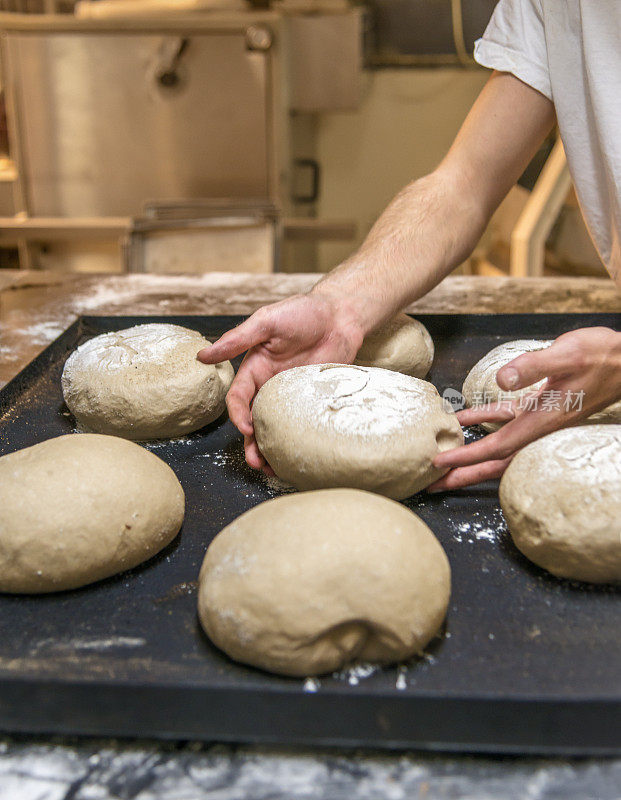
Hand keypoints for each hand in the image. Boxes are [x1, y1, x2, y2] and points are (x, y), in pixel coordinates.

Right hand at [197, 290, 364, 471]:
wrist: (341, 315)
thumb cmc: (302, 312)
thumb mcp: (266, 321)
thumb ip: (237, 339)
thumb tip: (202, 355)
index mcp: (254, 370)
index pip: (238, 399)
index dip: (237, 415)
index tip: (247, 428)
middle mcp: (269, 387)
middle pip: (254, 421)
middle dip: (252, 443)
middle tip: (257, 462)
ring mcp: (292, 397)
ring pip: (276, 428)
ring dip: (272, 449)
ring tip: (274, 469)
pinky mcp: (313, 401)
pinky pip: (302, 425)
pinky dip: (298, 441)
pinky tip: (299, 455)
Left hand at [428, 327, 620, 490]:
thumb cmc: (601, 356)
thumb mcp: (567, 354)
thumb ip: (532, 366)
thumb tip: (501, 379)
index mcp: (543, 421)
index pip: (498, 448)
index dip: (467, 458)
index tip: (440, 466)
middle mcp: (540, 427)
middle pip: (495, 461)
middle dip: (464, 475)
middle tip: (433, 485)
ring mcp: (539, 419)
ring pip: (499, 445)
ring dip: (471, 454)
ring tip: (444, 465)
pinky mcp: (541, 406)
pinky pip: (506, 420)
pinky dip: (483, 421)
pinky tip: (463, 418)